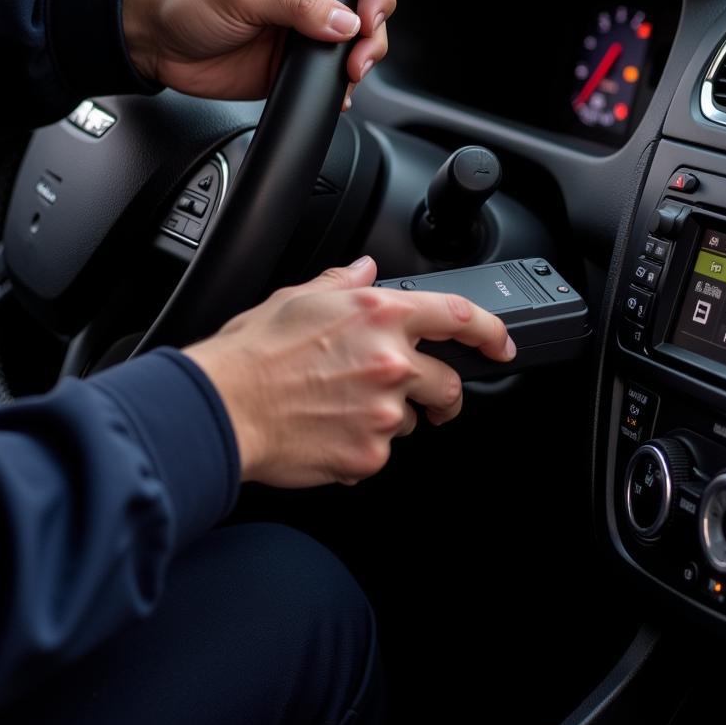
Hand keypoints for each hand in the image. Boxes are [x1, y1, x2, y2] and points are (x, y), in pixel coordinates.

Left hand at [122, 0, 394, 104]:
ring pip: (356, 42)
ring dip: (360, 62)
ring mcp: (306, 26)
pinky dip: (340, 87)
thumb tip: (347, 24)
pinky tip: (334, 92)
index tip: (368, 19)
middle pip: (368, 6)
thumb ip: (298, 6)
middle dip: (372, 34)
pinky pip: (332, 74)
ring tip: (347, 76)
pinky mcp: (295, 60)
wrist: (153, 40)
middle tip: (357, 59)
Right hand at [184, 256, 515, 487]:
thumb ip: (344, 283)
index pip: (459, 316)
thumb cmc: (254, 353)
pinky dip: (361, 446)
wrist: (223, 408)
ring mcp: (382, 411)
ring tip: (343, 409)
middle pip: (447, 384)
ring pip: (411, 421)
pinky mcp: (369, 454)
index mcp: (379, 315)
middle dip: (440, 395)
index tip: (501, 346)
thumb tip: (367, 270)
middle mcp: (390, 361)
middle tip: (424, 400)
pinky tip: (328, 431)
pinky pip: (380, 453)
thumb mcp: (300, 298)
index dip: (491, 332)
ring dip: (390, 417)